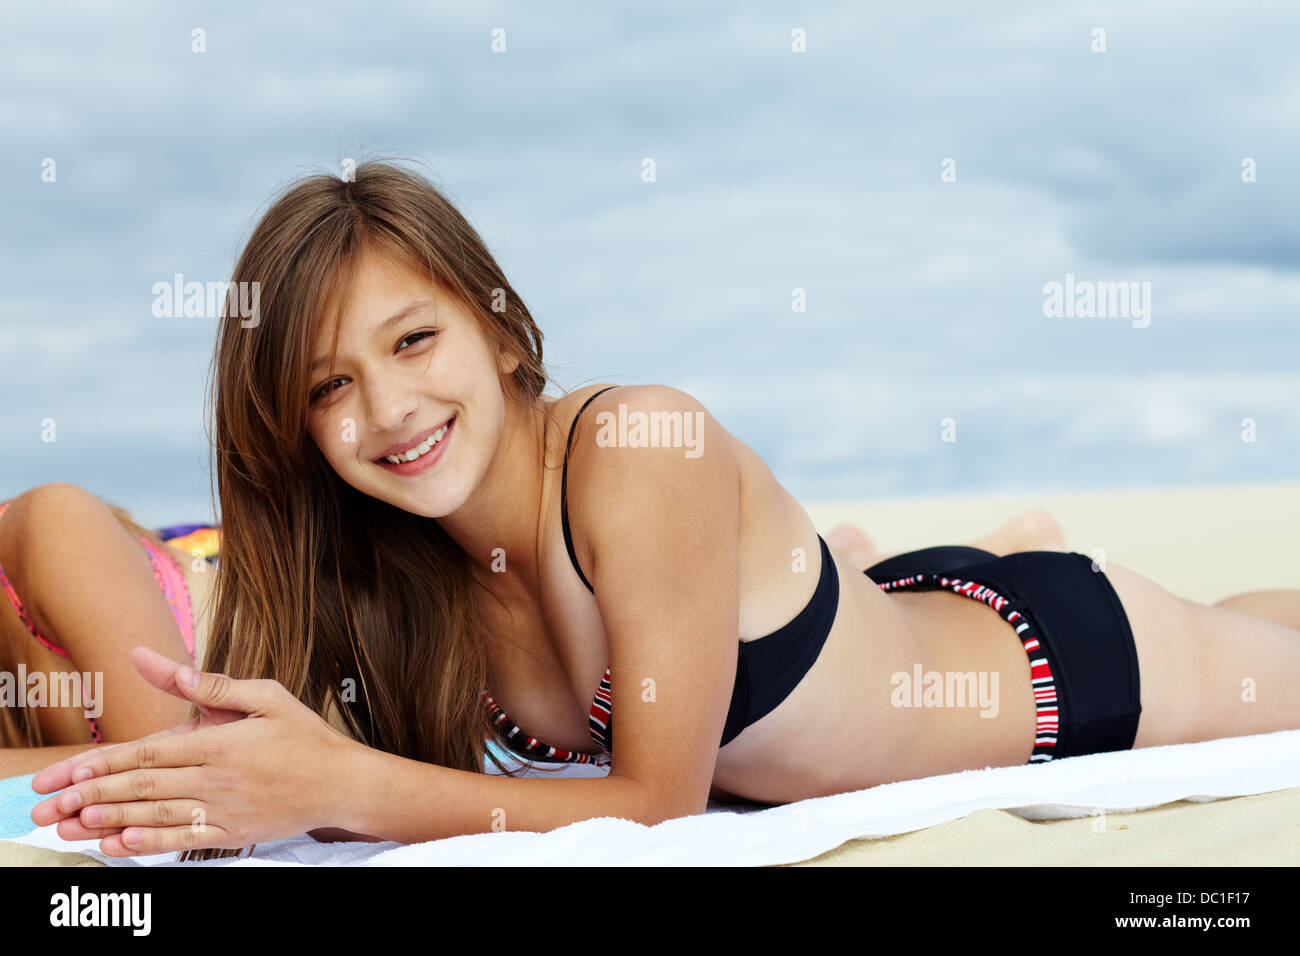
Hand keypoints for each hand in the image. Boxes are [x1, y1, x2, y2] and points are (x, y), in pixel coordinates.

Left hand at [30, 648, 357, 856]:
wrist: (343, 782)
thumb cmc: (304, 734)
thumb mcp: (265, 695)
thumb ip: (209, 684)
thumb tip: (155, 661)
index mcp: (223, 742)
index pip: (152, 753)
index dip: (106, 763)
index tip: (69, 770)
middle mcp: (219, 778)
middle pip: (145, 787)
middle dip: (93, 794)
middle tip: (51, 803)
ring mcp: (226, 809)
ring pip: (157, 816)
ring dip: (110, 820)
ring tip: (72, 823)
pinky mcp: (233, 832)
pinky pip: (183, 840)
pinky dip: (149, 845)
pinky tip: (120, 845)